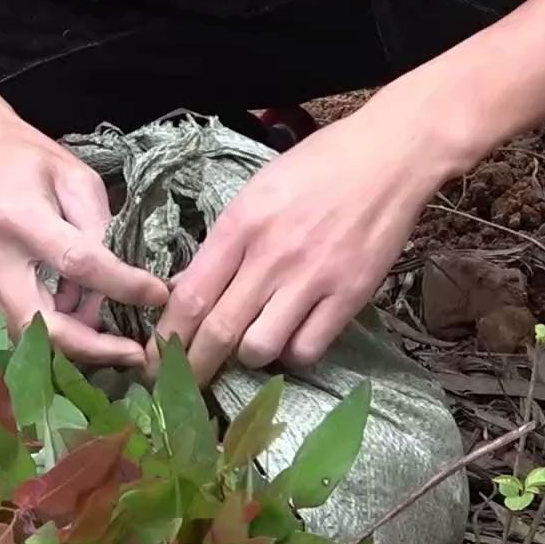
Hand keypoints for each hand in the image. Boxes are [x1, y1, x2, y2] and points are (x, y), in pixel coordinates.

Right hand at [0, 114, 167, 365]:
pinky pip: (18, 325)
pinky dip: (51, 326)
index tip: (158, 296)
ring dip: (76, 338)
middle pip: (45, 325)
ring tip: (107, 323)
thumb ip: (99, 229)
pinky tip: (70, 307)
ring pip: (32, 335)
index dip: (123, 286)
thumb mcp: (74, 177)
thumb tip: (126, 280)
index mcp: (19, 217)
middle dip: (94, 347)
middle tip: (134, 352)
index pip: (78, 264)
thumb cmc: (25, 160)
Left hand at [151, 111, 448, 382]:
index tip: (155, 360)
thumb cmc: (316, 168)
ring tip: (249, 348)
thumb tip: (183, 291)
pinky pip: (307, 349)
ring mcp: (313, 279)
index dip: (168, 339)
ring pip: (260, 348)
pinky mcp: (349, 295)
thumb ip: (221, 244)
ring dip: (247, 358)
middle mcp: (272, 256)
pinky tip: (291, 338)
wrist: (389, 156)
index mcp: (241, 225)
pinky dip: (292, 354)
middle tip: (182, 387)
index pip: (190, 297)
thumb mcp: (255, 192)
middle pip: (218, 332)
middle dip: (193, 368)